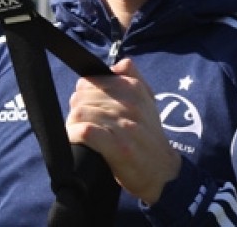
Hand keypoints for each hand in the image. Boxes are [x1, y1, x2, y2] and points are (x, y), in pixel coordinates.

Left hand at [66, 59, 180, 204]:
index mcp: (134, 89)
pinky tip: (77, 141)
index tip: (86, 106)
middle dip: (76, 110)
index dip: (83, 94)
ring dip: (73, 125)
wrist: (163, 170)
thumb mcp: (147, 102)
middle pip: (82, 97)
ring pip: (81, 113)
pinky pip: (85, 132)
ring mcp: (125, 125)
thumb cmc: (149, 136)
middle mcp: (130, 104)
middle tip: (81, 123)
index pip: (91, 80)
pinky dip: (75, 136)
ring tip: (79, 134)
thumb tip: (118, 65)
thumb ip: (133, 78)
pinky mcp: (118, 147)